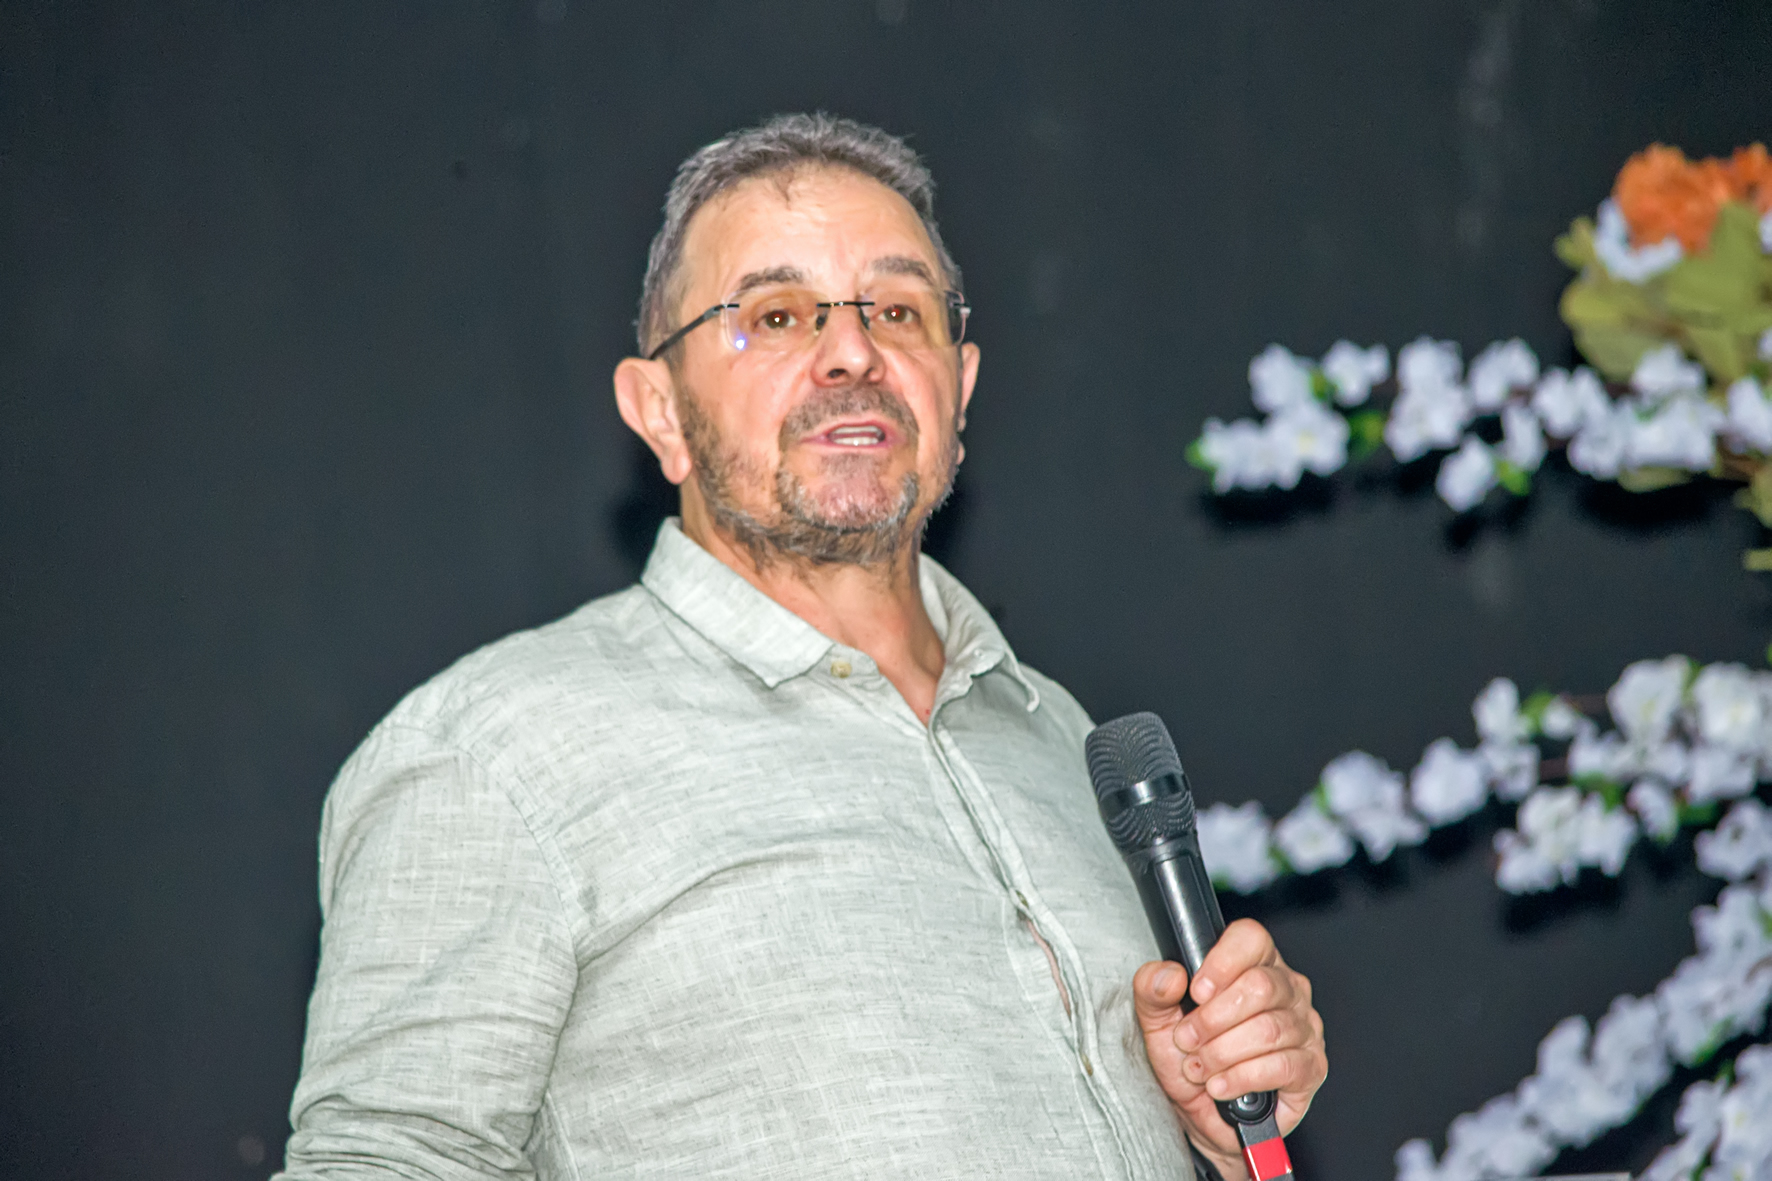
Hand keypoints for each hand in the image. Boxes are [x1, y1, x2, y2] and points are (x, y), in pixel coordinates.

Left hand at [1131, 918, 1325, 1178]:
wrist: (1200, 1112)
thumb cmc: (1187, 1058)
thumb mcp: (1157, 1020)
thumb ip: (1152, 989)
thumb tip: (1170, 975)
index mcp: (1254, 964)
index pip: (1252, 939)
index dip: (1222, 963)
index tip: (1196, 992)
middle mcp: (1287, 989)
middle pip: (1260, 986)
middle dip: (1212, 1020)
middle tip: (1188, 1040)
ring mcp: (1304, 1027)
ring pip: (1268, 1029)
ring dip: (1222, 1053)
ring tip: (1200, 1066)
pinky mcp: (1311, 1067)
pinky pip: (1282, 1066)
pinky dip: (1242, 1078)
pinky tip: (1221, 1085)